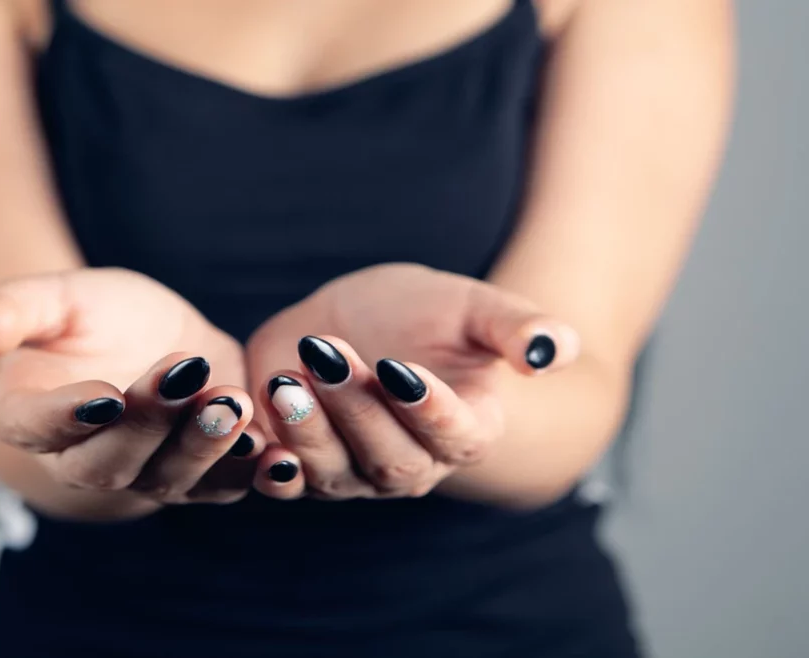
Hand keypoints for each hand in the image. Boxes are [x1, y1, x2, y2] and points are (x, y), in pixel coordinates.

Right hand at [0, 268, 264, 504]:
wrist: (150, 338)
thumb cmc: (92, 317)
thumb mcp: (55, 297)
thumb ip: (12, 309)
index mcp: (32, 417)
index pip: (39, 427)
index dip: (68, 418)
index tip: (102, 393)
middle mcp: (84, 459)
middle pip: (111, 462)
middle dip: (151, 422)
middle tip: (186, 375)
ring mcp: (146, 475)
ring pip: (173, 478)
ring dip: (205, 445)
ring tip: (232, 401)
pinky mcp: (203, 474)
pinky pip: (225, 486)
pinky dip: (251, 473)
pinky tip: (273, 446)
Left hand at [245, 263, 578, 499]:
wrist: (362, 319)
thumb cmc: (429, 313)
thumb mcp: (476, 308)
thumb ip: (519, 327)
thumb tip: (558, 348)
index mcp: (465, 428)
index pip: (454, 435)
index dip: (427, 409)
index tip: (398, 368)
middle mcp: (412, 464)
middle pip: (389, 460)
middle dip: (356, 411)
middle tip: (327, 356)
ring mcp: (355, 472)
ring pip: (332, 473)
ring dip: (306, 432)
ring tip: (283, 379)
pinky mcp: (301, 462)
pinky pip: (284, 482)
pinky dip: (266, 468)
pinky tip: (250, 435)